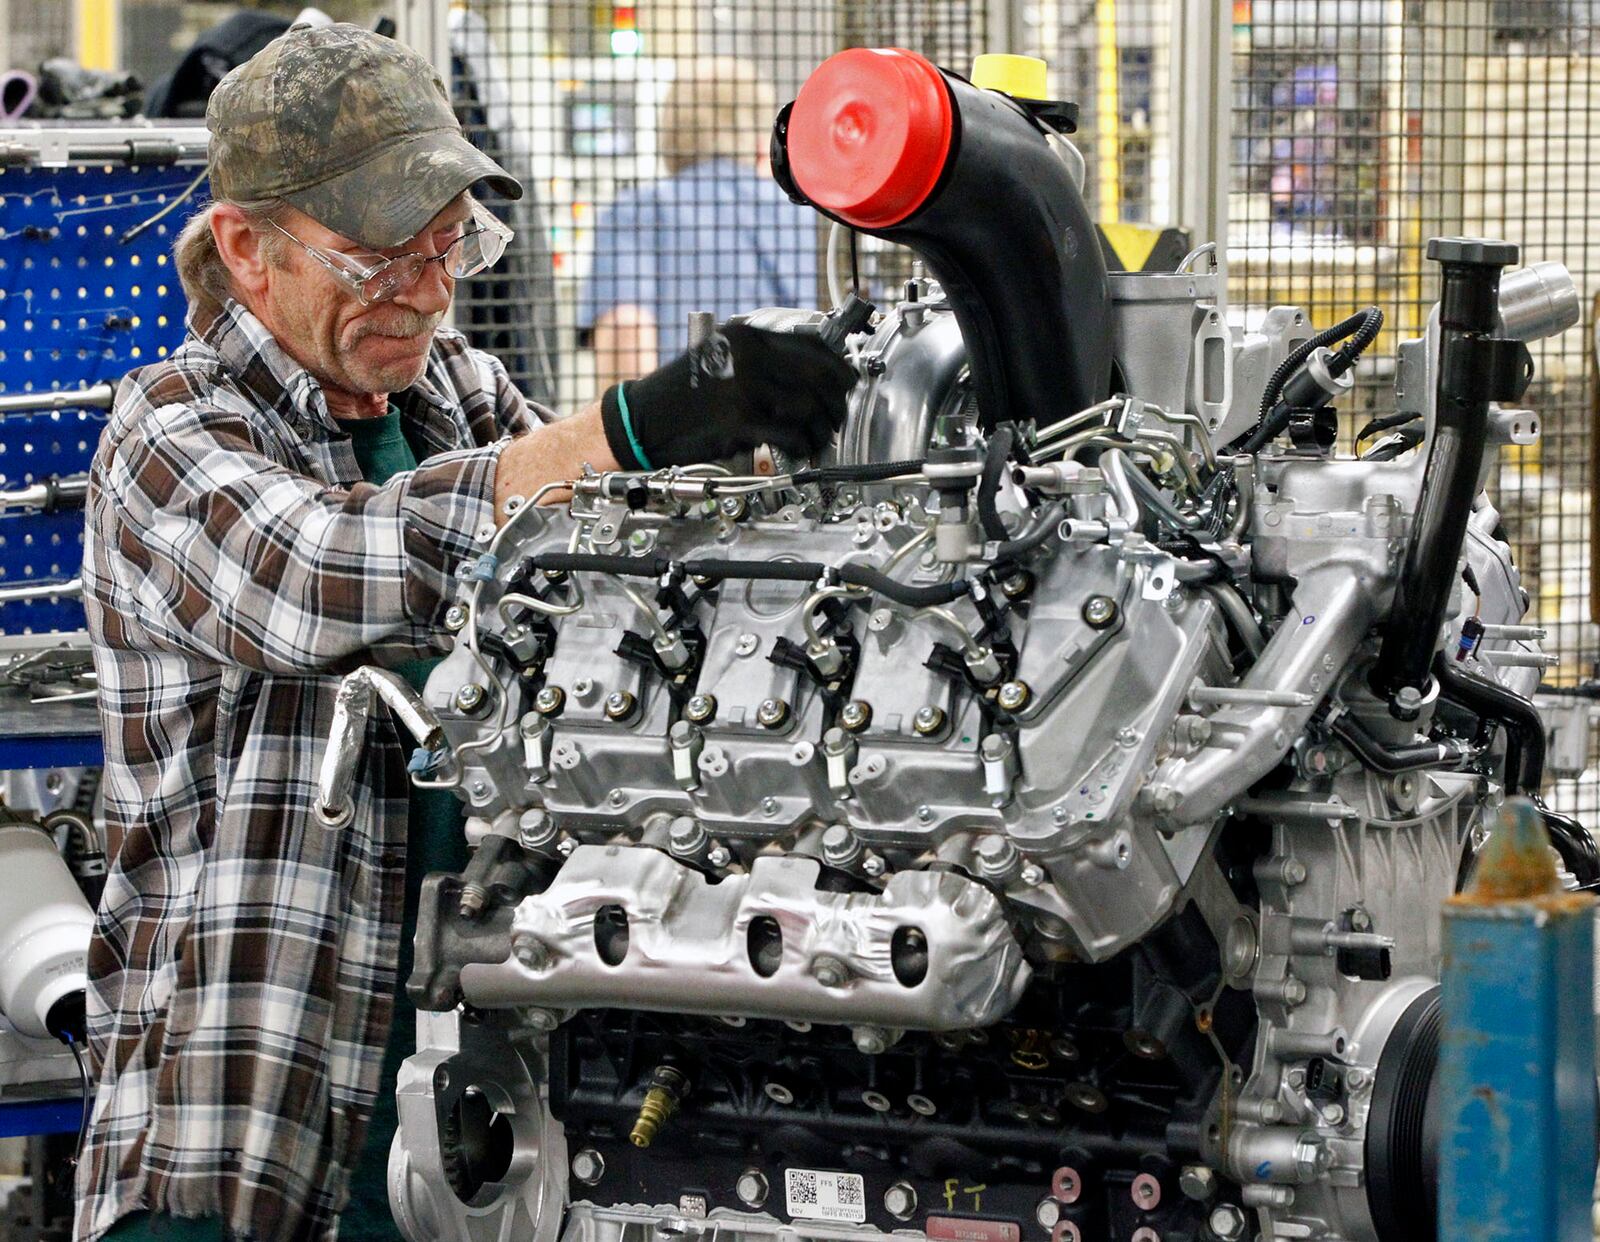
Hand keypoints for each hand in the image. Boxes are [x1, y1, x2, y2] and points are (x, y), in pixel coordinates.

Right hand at [600, 323, 854, 468]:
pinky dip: (803, 447)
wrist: (641, 421)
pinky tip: (799, 452)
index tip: (846, 384)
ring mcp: (744, 386)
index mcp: (746, 336)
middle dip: (838, 401)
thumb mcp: (721, 361)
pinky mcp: (739, 420)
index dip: (839, 366)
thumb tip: (811, 379)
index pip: (812, 343)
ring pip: (811, 405)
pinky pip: (791, 434)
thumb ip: (761, 363)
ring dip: (821, 428)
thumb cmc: (680, 397)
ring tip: (816, 440)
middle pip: (820, 374)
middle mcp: (748, 355)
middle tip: (836, 419)